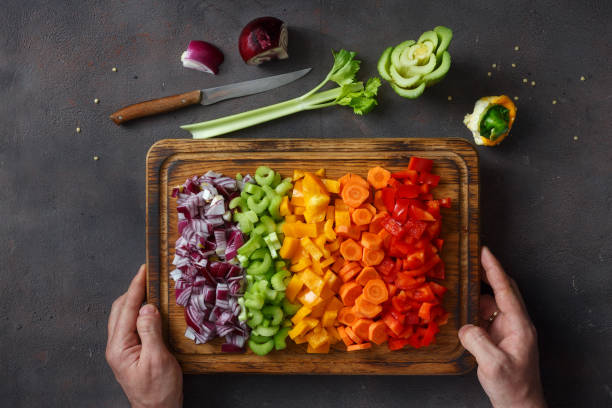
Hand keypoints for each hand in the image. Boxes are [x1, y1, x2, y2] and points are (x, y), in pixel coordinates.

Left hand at [106, 265, 182, 407]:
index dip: (136, 287)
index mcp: (120, 347)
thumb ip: (151, 331)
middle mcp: (116, 346)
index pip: (127, 309)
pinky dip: (139, 312)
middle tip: (147, 275)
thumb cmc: (158, 390)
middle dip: (133, 290)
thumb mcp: (158, 359)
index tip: (143, 270)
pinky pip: (131, 325)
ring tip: (149, 287)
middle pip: (121, 309)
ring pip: (124, 316)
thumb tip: (147, 307)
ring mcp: (122, 350)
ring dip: (135, 300)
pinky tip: (149, 309)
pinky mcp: (130, 352)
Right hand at [458, 247, 545, 407]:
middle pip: (503, 290)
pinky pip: (487, 316)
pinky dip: (475, 308)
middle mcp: (516, 324)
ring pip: (494, 302)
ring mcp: (509, 331)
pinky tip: (464, 309)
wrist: (520, 405)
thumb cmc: (512, 387)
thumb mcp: (493, 364)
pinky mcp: (500, 339)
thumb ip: (477, 341)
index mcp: (519, 325)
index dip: (494, 269)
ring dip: (479, 292)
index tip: (485, 251)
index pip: (505, 290)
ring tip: (463, 282)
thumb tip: (465, 326)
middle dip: (489, 272)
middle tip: (473, 257)